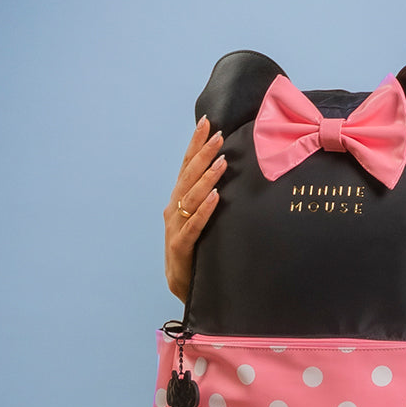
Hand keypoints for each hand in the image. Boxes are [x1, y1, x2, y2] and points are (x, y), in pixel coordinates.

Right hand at [164, 116, 225, 301]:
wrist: (182, 283)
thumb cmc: (196, 249)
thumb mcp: (202, 219)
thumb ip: (209, 197)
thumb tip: (230, 173)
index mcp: (180, 200)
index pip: (188, 166)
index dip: (195, 145)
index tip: (207, 123)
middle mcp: (175, 209)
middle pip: (188, 176)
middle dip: (203, 154)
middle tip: (218, 135)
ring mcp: (176, 226)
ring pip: (191, 197)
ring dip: (207, 178)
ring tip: (221, 162)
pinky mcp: (181, 245)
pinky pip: (194, 225)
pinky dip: (204, 210)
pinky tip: (215, 198)